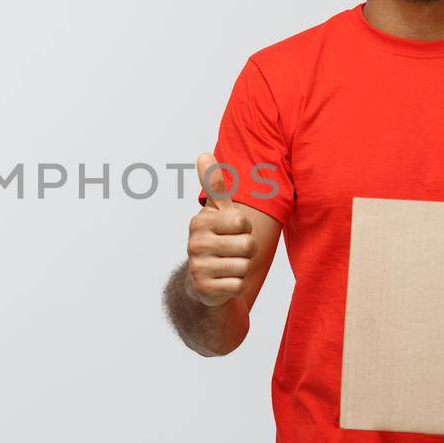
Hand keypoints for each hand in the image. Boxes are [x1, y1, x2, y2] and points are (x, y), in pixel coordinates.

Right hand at [185, 152, 255, 307]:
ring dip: (242, 269)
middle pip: (248, 245)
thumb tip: (204, 153)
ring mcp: (198, 267)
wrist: (204, 282)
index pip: (243, 221)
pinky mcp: (204, 289)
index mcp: (200, 222)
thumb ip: (214, 185)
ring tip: (228, 266)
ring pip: (245, 266)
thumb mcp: (217, 213)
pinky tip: (224, 282)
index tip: (233, 232)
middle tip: (232, 252)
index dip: (245, 229)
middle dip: (247, 251)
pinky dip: (236, 286)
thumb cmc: (217, 240)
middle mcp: (195, 244)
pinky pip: (238, 285)